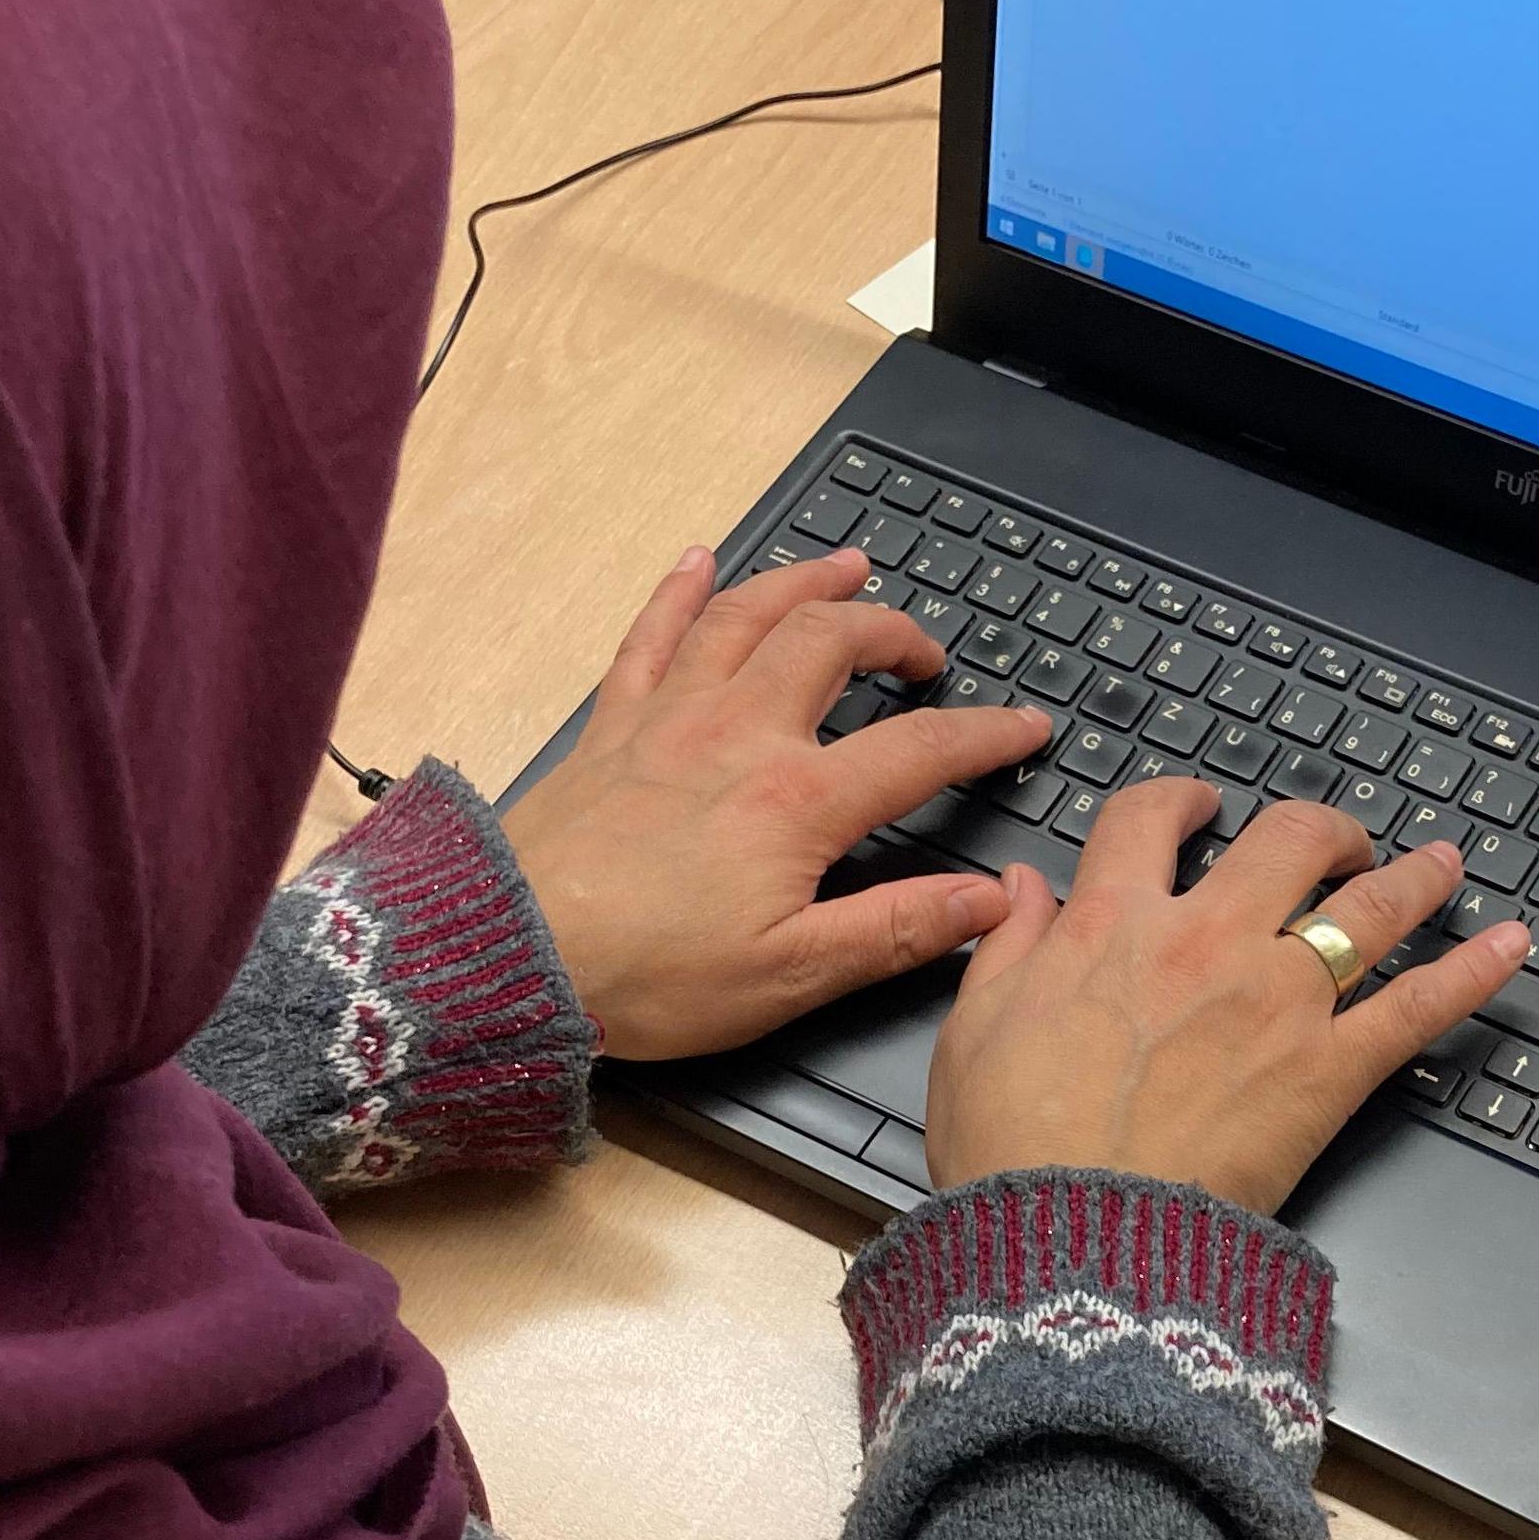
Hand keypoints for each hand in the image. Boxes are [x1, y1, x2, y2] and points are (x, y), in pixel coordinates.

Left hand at [504, 546, 1053, 1060]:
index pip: (921, 750)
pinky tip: (699, 560)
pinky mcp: (611, 726)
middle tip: (926, 651)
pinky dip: (680, 590)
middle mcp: (739, 735)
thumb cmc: (646, 978)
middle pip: (834, 644)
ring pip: (749, 615)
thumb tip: (988, 903)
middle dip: (893, 632)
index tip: (1026, 727)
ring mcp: (671, 719)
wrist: (512, 956)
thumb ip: (897, 930)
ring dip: (804, 582)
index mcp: (797, 802)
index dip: (987, 734)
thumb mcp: (791, 977)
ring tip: (846, 566)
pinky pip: (651, 634)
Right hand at [924, 779, 1531, 1212]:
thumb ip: (1009, 948)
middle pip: (1286, 841)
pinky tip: (1512, 944)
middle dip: (1318, 828)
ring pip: (1367, 907)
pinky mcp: (1331, 1070)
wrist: (1077, 1238)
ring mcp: (1280, 1001)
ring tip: (1440, 863)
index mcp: (1113, 925)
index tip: (1195, 807)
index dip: (1177, 800)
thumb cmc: (1016, 1151)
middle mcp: (1207, 942)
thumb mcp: (974, 1032)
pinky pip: (1419, 1005)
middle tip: (1333, 841)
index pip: (1148, 820)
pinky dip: (1474, 971)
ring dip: (1412, 876)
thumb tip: (1025, 888)